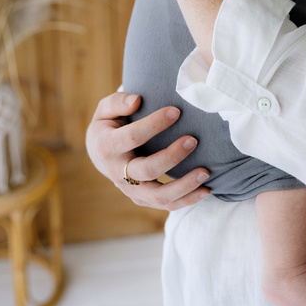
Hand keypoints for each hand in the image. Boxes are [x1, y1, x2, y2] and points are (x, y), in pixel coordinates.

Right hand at [86, 92, 210, 210]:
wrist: (99, 153)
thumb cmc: (109, 124)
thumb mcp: (105, 109)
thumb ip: (118, 102)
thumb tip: (136, 100)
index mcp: (107, 147)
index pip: (133, 137)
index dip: (154, 124)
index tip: (176, 111)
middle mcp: (117, 172)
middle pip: (147, 170)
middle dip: (172, 156)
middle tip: (193, 140)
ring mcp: (130, 189)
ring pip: (158, 196)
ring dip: (184, 186)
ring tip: (205, 172)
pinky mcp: (142, 198)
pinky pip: (166, 204)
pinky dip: (187, 200)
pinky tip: (206, 190)